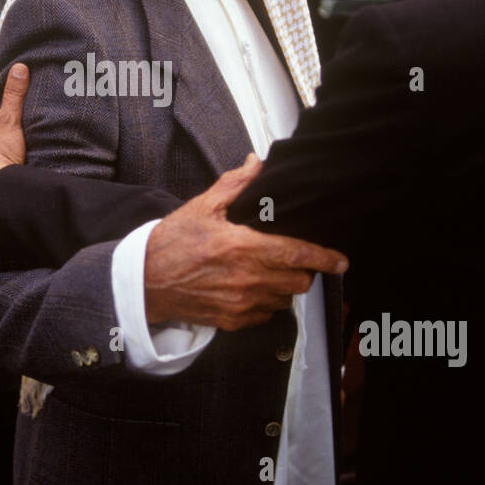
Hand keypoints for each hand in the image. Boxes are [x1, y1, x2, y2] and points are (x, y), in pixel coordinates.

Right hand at [144, 154, 348, 330]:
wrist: (143, 282)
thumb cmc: (170, 244)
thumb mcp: (202, 206)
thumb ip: (236, 185)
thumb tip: (257, 163)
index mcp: (242, 247)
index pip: (298, 254)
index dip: (325, 258)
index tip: (340, 260)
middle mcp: (246, 279)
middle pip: (299, 281)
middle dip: (303, 269)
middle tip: (292, 257)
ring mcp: (240, 304)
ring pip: (284, 299)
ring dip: (284, 286)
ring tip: (267, 271)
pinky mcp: (232, 321)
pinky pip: (265, 315)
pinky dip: (265, 302)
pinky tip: (249, 287)